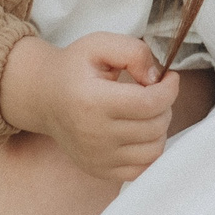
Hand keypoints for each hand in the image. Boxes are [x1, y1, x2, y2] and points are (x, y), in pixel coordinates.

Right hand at [0, 33, 183, 182]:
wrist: (44, 97)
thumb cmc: (74, 68)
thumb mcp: (99, 44)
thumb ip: (133, 52)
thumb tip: (157, 77)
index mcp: (93, 101)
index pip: (150, 103)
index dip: (170, 89)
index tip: (169, 77)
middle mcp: (94, 135)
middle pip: (155, 126)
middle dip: (165, 105)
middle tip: (155, 91)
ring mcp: (97, 158)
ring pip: (153, 150)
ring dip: (160, 128)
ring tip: (148, 111)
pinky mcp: (99, 170)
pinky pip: (141, 169)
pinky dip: (149, 150)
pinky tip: (142, 131)